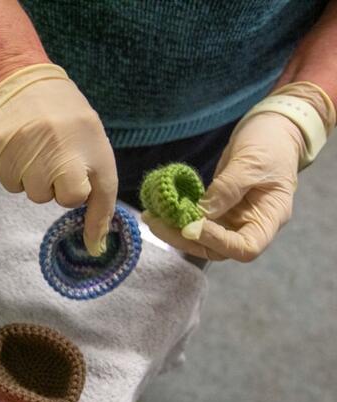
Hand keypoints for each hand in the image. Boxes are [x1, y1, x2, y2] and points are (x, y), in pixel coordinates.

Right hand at [0, 64, 117, 255]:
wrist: (22, 81)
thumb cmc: (68, 122)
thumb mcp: (95, 151)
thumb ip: (100, 202)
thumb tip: (96, 249)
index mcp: (87, 146)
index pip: (87, 197)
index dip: (82, 192)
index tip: (80, 187)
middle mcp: (57, 149)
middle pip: (56, 198)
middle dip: (57, 185)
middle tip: (56, 157)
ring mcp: (26, 152)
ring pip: (32, 194)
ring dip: (35, 178)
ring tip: (37, 149)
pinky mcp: (0, 153)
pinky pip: (11, 184)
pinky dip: (15, 172)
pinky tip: (20, 148)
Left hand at [143, 82, 334, 261]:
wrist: (272, 130)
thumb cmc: (271, 145)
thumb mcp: (252, 163)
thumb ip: (227, 189)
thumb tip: (201, 213)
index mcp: (268, 218)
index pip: (246, 247)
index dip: (218, 242)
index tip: (192, 226)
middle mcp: (249, 225)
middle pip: (216, 249)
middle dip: (184, 239)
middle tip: (157, 223)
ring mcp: (231, 220)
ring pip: (200, 239)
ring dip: (174, 231)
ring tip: (151, 217)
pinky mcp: (216, 210)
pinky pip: (195, 221)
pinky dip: (175, 219)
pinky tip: (156, 211)